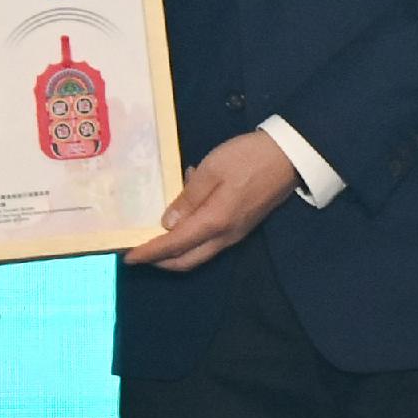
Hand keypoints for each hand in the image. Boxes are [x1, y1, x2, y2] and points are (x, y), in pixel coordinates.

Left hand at [121, 129, 299, 271]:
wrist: (289, 157)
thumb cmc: (248, 158)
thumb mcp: (211, 170)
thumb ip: (188, 198)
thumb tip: (167, 224)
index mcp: (214, 222)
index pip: (173, 245)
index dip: (149, 252)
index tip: (128, 257)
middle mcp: (225, 236)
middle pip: (186, 260)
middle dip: (160, 261)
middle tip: (139, 253)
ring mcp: (235, 234)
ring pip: (198, 254)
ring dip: (175, 253)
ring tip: (155, 239)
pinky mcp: (241, 227)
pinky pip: (210, 242)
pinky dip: (190, 239)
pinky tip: (183, 216)